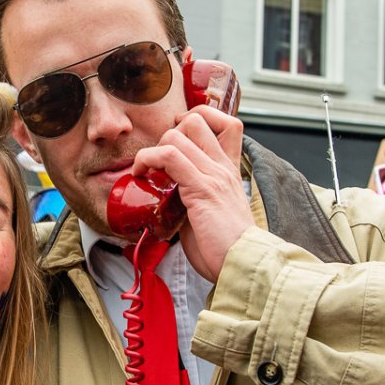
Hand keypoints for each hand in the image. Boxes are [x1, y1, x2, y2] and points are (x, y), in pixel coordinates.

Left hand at [129, 105, 250, 281]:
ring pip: (177, 135)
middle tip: (158, 158)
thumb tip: (168, 200)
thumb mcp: (212, 214)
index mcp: (230, 171)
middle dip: (169, 132)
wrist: (242, 265)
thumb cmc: (225, 249)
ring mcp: (214, 176)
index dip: (200, 120)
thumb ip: (195, 199)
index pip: (227, 124)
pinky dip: (148, 159)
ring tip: (145, 170)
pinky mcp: (201, 189)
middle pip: (196, 120)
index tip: (177, 138)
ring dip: (152, 149)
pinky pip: (170, 157)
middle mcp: (224, 168)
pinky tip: (141, 175)